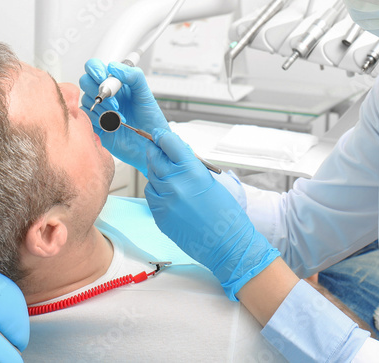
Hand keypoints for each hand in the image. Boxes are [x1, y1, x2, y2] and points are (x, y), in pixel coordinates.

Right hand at [79, 59, 168, 175]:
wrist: (150, 143)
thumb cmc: (150, 119)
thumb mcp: (145, 93)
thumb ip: (133, 76)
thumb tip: (113, 67)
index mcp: (116, 83)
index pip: (95, 68)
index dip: (95, 69)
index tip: (103, 77)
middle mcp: (105, 95)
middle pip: (85, 82)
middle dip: (98, 90)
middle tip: (114, 100)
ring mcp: (99, 109)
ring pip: (86, 99)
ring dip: (104, 108)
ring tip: (119, 116)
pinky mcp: (95, 124)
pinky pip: (86, 117)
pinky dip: (99, 119)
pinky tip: (112, 124)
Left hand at [144, 128, 279, 299]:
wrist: (226, 243)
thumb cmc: (225, 213)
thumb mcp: (211, 181)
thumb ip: (191, 166)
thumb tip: (177, 154)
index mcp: (191, 170)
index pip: (169, 143)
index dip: (162, 137)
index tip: (158, 135)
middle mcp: (175, 183)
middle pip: (154, 158)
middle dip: (155, 152)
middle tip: (156, 149)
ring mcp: (164, 200)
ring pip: (151, 177)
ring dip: (157, 173)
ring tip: (169, 177)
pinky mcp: (159, 215)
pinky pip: (151, 196)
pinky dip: (156, 191)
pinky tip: (168, 194)